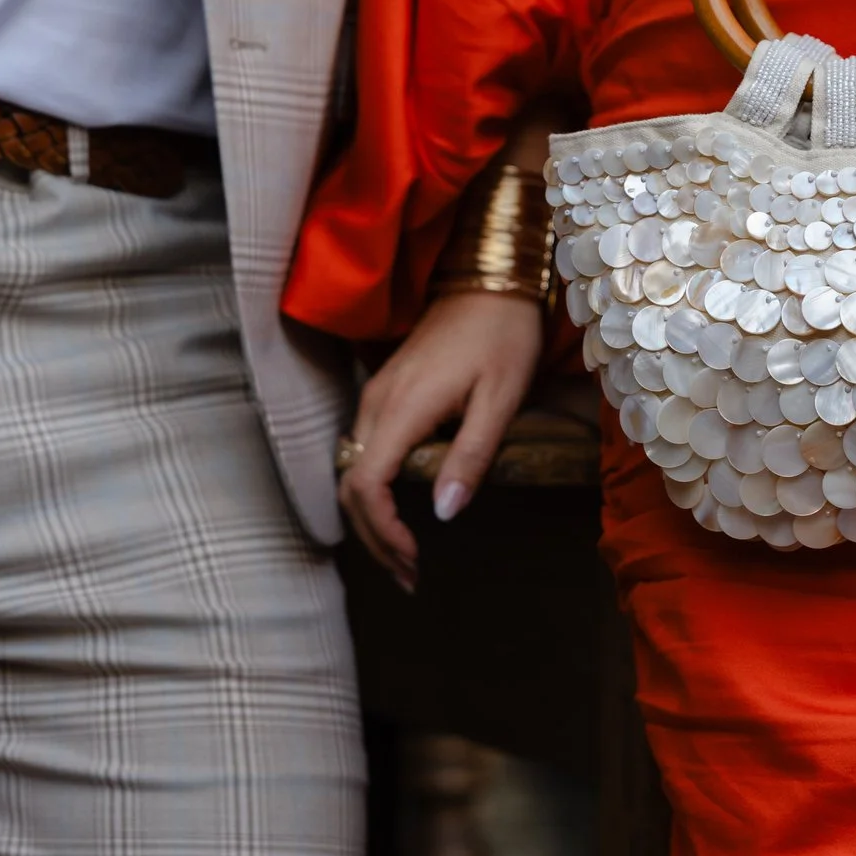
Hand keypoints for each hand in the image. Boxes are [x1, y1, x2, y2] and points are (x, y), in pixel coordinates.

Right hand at [338, 290, 544, 592]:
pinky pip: (364, 451)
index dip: (383, 531)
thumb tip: (442, 515)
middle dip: (374, 538)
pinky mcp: (386, 391)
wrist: (492, 278)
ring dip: (372, 518)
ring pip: (353, 470)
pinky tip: (402, 511)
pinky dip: (376, 491)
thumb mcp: (500, 398)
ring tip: (407, 556)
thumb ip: (470, 456)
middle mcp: (377, 403)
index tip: (414, 560)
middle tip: (411, 577)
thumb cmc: (504, 335)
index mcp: (403, 408)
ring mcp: (377, 395)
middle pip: (350, 486)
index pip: (365, 485)